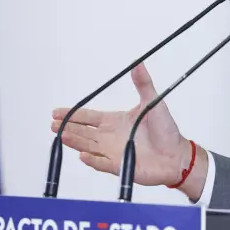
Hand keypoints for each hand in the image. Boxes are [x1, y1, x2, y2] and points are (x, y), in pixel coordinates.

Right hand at [51, 63, 200, 190]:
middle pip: (84, 132)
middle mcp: (111, 137)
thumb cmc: (166, 130)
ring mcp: (114, 152)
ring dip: (76, 142)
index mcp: (115, 122)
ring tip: (62, 136)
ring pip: (89, 146)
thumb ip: (143, 83)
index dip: (73, 114)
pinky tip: (83, 155)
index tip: (57, 112)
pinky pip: (103, 164)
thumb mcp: (152, 102)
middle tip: (53, 125)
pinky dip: (93, 161)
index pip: (89, 117)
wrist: (177, 154)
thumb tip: (138, 64)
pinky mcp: (121, 166)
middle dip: (68, 128)